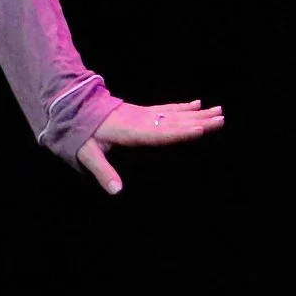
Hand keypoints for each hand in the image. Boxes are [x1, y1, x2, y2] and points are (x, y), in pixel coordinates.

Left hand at [74, 99, 224, 194]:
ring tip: (219, 111)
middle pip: (174, 121)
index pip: (159, 133)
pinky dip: (184, 107)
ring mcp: (144, 113)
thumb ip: (102, 171)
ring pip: (175, 113)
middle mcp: (141, 120)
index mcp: (131, 131)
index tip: (199, 129)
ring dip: (198, 113)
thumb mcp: (86, 153)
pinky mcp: (143, 111)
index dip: (179, 132)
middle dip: (199, 121)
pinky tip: (197, 104)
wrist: (73, 106)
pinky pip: (168, 108)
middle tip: (222, 119)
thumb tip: (116, 191)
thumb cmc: (80, 133)